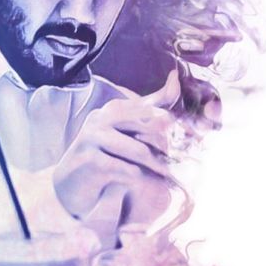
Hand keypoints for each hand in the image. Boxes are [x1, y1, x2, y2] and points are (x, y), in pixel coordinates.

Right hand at [53, 70, 180, 242]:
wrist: (68, 188)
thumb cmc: (101, 158)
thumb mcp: (124, 130)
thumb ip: (150, 107)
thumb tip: (176, 77)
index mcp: (112, 109)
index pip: (153, 109)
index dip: (176, 124)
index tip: (197, 137)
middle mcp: (101, 119)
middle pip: (149, 129)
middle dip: (171, 147)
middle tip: (190, 161)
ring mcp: (93, 139)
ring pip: (140, 151)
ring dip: (160, 167)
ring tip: (174, 177)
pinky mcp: (90, 161)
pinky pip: (127, 169)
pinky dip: (143, 180)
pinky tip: (151, 187)